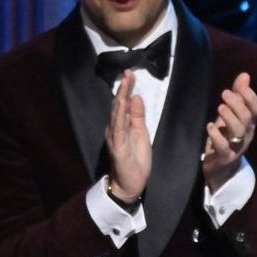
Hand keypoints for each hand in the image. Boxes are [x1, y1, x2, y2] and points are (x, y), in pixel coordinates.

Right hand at [106, 70, 150, 201]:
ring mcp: (114, 138)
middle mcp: (114, 129)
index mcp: (121, 126)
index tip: (131, 74)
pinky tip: (122, 105)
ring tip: (125, 83)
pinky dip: (120, 116)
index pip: (123, 104)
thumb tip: (136, 96)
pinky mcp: (118, 147)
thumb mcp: (141, 135)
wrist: (130, 185)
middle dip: (123, 88)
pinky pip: (118, 129)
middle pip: (118, 105)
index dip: (127, 89)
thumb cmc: (135, 161)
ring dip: (120, 98)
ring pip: (117, 114)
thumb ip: (138, 117)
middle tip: (128, 72)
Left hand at [202, 72, 256, 191]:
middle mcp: (247, 134)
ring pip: (239, 131)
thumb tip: (245, 74)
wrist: (220, 167)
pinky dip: (216, 136)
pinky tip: (209, 126)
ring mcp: (237, 147)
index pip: (256, 108)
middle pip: (247, 118)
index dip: (250, 96)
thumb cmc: (225, 137)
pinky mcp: (225, 157)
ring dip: (229, 118)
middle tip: (224, 93)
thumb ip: (237, 96)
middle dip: (237, 104)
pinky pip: (223, 147)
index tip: (240, 84)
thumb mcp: (229, 115)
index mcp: (249, 123)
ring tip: (219, 107)